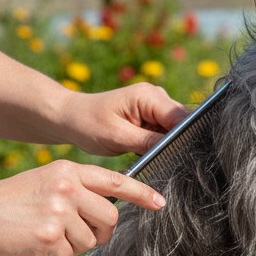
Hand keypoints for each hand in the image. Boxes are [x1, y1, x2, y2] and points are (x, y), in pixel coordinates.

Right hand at [0, 160, 165, 255]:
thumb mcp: (46, 181)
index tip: (160, 202)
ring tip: (47, 235)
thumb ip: (78, 189)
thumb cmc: (12, 202)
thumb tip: (111, 210)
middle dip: (100, 232)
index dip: (141, 193)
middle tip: (77, 234)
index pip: (115, 181)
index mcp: (69, 171)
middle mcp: (67, 188)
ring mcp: (59, 212)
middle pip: (110, 218)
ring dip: (73, 245)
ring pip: (91, 241)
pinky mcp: (48, 236)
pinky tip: (36, 245)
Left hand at [60, 83, 189, 156]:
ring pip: (175, 130)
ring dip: (165, 144)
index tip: (179, 156)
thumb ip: (149, 142)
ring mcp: (155, 106)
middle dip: (174, 142)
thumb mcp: (117, 136)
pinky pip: (165, 133)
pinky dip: (158, 144)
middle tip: (159, 159)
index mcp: (149, 96)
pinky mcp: (152, 117)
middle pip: (181, 123)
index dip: (185, 137)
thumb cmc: (88, 124)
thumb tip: (176, 148)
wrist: (70, 119)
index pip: (181, 117)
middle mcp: (156, 97)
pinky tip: (143, 150)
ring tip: (146, 153)